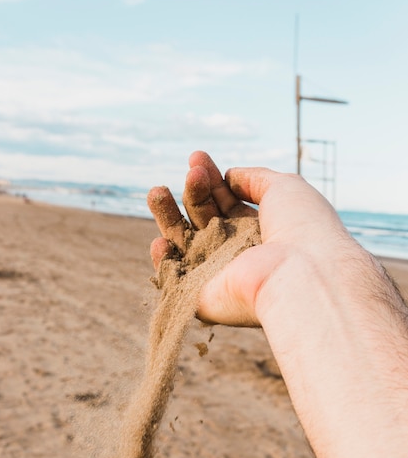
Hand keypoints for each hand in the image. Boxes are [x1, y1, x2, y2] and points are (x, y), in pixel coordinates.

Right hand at [147, 151, 349, 326]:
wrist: (300, 273)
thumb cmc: (301, 228)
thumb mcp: (285, 188)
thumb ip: (254, 178)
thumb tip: (229, 176)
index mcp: (260, 232)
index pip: (226, 203)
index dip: (211, 180)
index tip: (197, 157)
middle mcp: (239, 255)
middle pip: (204, 220)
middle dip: (193, 193)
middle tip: (190, 173)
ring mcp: (219, 277)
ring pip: (184, 245)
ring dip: (168, 217)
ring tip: (157, 191)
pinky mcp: (202, 300)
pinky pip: (174, 280)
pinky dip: (163, 261)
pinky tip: (160, 241)